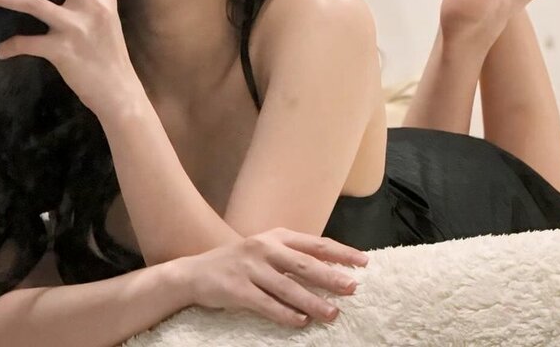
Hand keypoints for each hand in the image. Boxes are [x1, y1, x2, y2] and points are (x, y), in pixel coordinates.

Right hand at [175, 228, 367, 328]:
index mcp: (275, 236)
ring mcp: (250, 268)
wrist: (196, 273)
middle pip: (304, 264)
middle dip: (330, 277)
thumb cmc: (239, 263)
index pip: (314, 243)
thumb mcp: (265, 250)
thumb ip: (292, 256)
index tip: (363, 261)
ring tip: (332, 313)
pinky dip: (285, 314)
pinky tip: (301, 322)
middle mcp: (264, 248)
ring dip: (312, 302)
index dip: (340, 252)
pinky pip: (266, 304)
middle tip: (352, 288)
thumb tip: (330, 267)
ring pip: (288, 287)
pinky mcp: (238, 289)